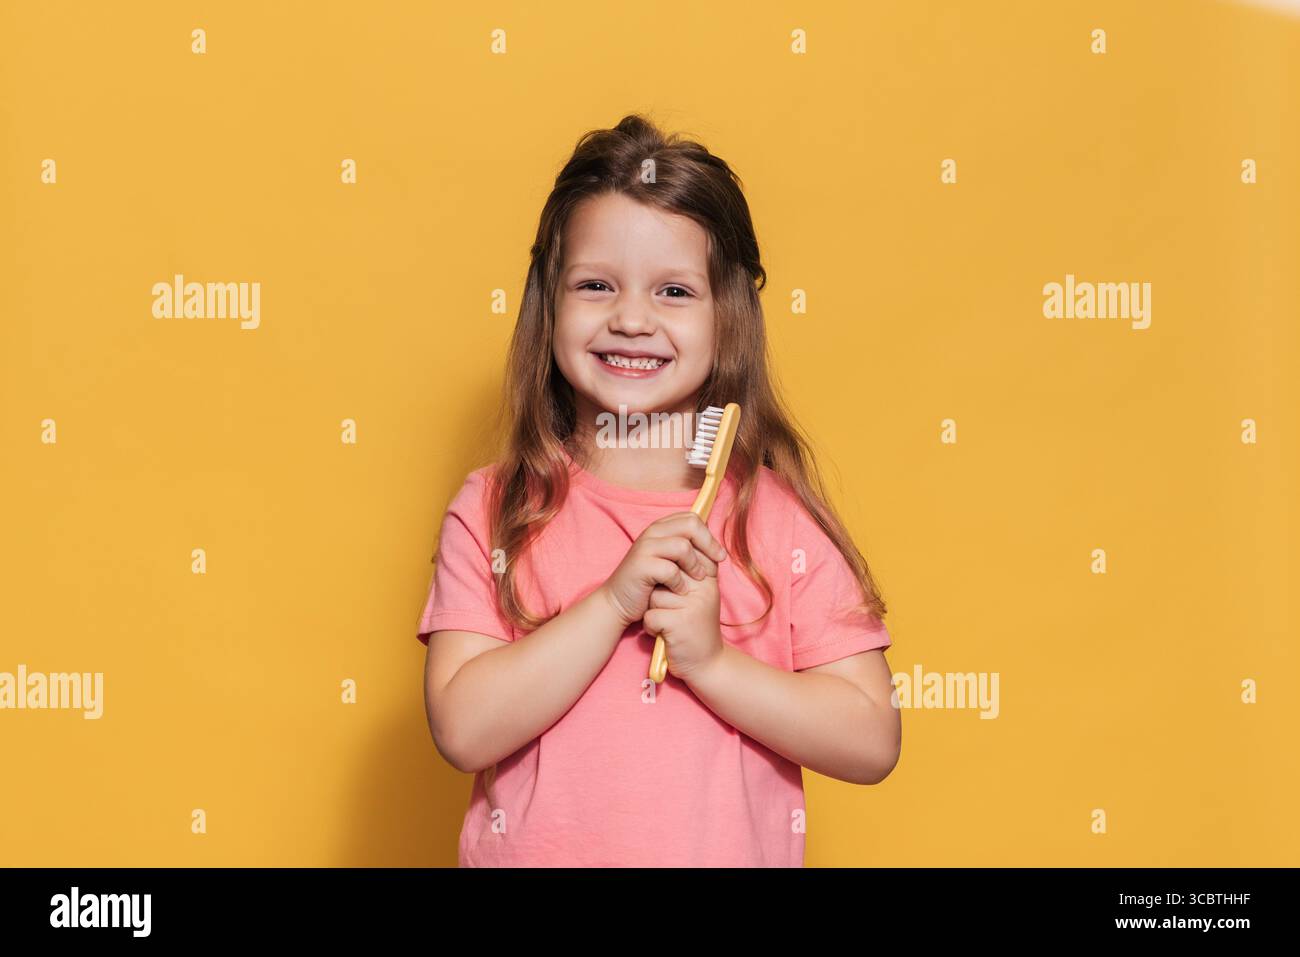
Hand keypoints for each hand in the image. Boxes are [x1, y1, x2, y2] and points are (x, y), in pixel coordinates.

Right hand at [601, 511, 727, 628]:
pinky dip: (680, 583)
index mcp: (660, 528)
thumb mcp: (670, 561)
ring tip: (698, 580)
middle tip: (716, 564)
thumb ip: (687, 550)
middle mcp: (652, 532)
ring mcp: (645, 547)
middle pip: (691, 525)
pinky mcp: (641, 566)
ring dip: (695, 566)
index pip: (692, 518)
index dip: (709, 536)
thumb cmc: (649, 583)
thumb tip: (715, 546)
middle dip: (708, 545)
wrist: (619, 602)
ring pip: (683, 547)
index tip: (719, 555)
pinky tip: (680, 591)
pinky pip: (671, 570)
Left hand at [644, 566, 724, 681]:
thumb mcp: (701, 595)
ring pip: (654, 597)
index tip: (677, 595)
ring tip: (671, 624)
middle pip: (663, 578)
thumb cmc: (697, 627)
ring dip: (656, 613)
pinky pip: (650, 616)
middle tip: (675, 613)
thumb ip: (691, 572)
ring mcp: (692, 606)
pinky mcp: (678, 624)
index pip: (679, 561)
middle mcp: (703, 589)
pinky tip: (665, 635)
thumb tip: (674, 545)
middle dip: (661, 596)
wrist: (707, 664)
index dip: (669, 577)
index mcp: (708, 579)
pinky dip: (652, 628)